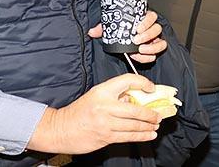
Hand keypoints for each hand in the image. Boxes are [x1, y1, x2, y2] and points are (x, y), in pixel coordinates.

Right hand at [27, 74, 160, 153]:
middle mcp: (105, 106)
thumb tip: (134, 98)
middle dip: (151, 114)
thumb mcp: (96, 95)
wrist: (60, 129)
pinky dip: (141, 136)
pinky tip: (149, 135)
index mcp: (103, 91)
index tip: (151, 88)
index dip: (143, 83)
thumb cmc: (79, 111)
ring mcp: (106, 123)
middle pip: (136, 109)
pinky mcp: (105, 137)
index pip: (128, 80)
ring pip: (134, 125)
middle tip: (158, 115)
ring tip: (155, 125)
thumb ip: (115, 95)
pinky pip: (127, 137)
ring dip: (148, 126)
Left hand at [88, 10, 166, 62]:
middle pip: (157, 29)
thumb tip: (93, 32)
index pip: (151, 16)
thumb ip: (103, 28)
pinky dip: (149, 56)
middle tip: (136, 40)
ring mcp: (154, 40)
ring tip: (140, 50)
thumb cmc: (119, 31)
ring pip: (161, 42)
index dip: (146, 22)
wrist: (121, 40)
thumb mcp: (111, 27)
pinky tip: (140, 56)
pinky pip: (157, 53)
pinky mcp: (153, 50)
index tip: (137, 29)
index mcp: (143, 19)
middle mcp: (150, 28)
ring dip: (152, 47)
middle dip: (147, 35)